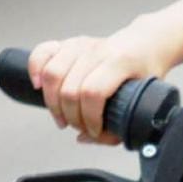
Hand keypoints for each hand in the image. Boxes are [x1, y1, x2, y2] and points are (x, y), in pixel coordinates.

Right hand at [27, 15, 177, 144]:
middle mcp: (98, 50)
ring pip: (53, 73)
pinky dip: (35, 70)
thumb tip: (86, 139)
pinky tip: (38, 87)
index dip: (89, 118)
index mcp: (121, 63)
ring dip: (53, 103)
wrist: (146, 44)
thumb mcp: (146, 100)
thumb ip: (122, 124)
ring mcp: (81, 44)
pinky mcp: (69, 42)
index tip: (95, 131)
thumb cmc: (147, 74)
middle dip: (72, 116)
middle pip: (70, 88)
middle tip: (79, 128)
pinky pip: (43, 52)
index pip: (93, 93)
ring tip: (62, 118)